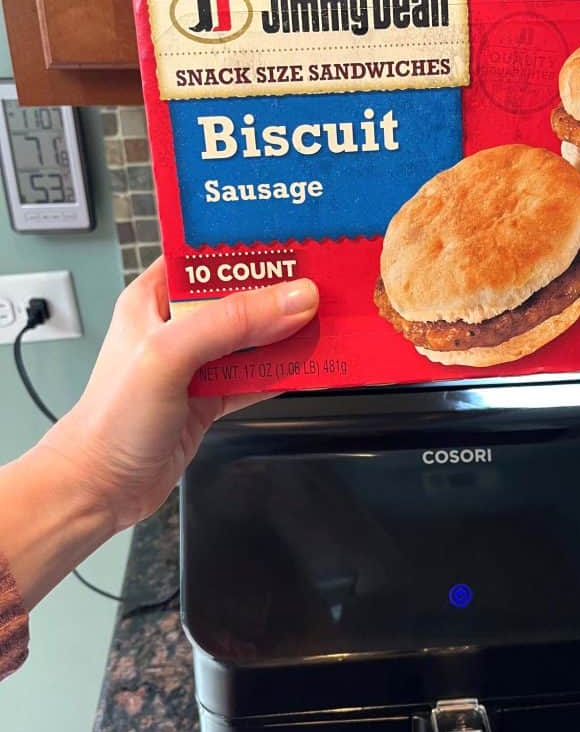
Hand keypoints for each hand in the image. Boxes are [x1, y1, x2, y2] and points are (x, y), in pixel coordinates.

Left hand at [39, 259, 318, 531]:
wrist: (100, 487)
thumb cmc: (111, 420)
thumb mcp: (170, 355)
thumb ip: (232, 322)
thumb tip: (293, 299)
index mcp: (153, 299)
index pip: (206, 257)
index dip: (247, 249)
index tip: (291, 244)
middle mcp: (176, 327)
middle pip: (239, 298)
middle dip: (279, 293)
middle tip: (323, 284)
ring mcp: (195, 364)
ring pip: (253, 339)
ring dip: (286, 334)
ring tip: (326, 323)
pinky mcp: (209, 398)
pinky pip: (255, 377)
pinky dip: (282, 373)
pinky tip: (308, 366)